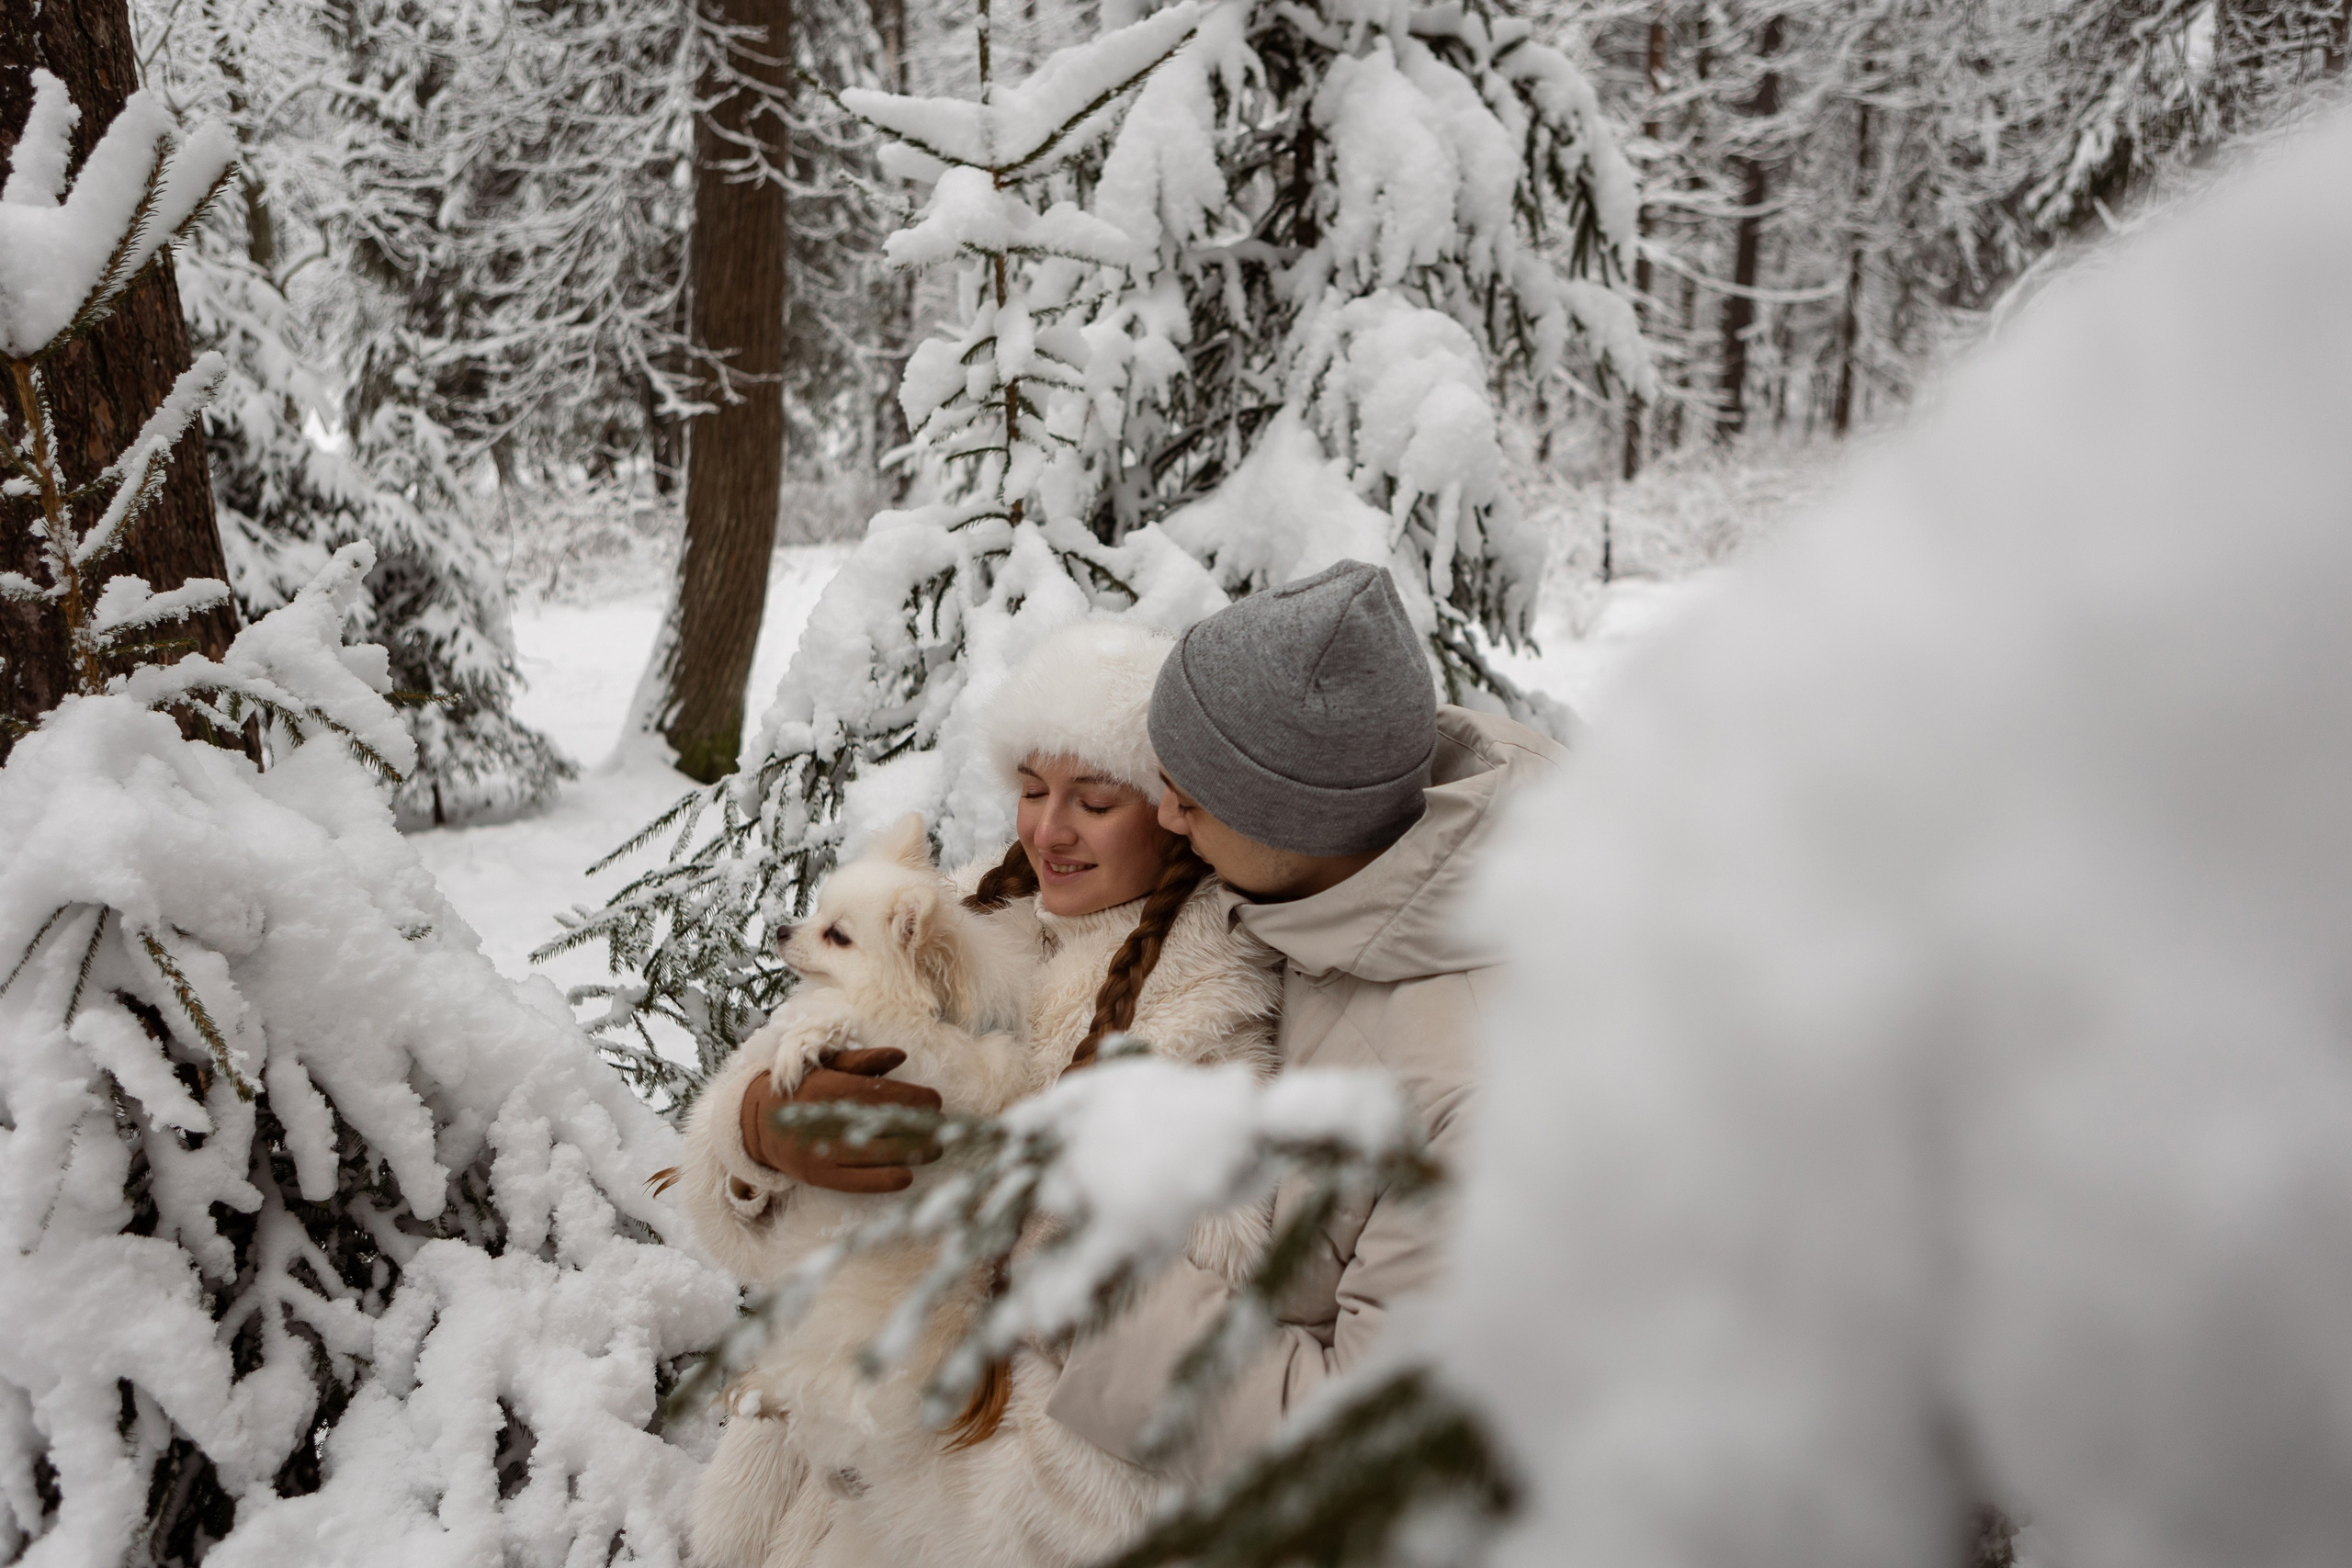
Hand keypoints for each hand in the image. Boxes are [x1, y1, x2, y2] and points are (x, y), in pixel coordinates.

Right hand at [739, 1048, 942, 1193]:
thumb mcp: (827, 1066)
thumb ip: (863, 1061)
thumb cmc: (804, 1088)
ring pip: (871, 1153)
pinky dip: (881, 1180)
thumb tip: (900, 1056)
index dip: (910, 1098)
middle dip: (916, 1126)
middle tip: (944, 1128)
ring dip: (907, 1152)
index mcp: (829, 1087)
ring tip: (936, 1149)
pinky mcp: (818, 1175)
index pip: (878, 1093)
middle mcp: (824, 1119)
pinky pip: (854, 1180)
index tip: (936, 1101)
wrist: (757, 1123)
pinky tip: (907, 1177)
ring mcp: (820, 1150)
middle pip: (879, 1124)